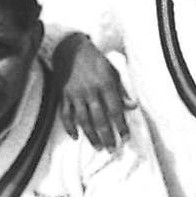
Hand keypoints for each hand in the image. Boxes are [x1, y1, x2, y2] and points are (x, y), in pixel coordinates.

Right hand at [49, 34, 130, 150]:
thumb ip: (122, 89)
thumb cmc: (94, 59)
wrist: (69, 47)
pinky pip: (65, 114)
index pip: (115, 110)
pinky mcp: (63, 95)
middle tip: (112, 149)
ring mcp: (75, 94)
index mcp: (105, 84)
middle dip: (107, 136)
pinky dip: (70, 127)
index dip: (121, 125)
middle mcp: (90, 91)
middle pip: (99, 119)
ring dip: (91, 136)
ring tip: (98, 147)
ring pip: (83, 120)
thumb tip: (132, 106)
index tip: (126, 138)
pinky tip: (76, 136)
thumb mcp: (112, 70)